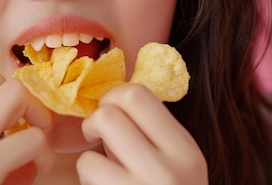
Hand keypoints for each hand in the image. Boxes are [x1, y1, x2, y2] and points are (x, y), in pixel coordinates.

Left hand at [77, 84, 206, 184]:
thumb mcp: (176, 163)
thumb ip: (150, 133)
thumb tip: (109, 98)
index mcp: (185, 151)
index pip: (138, 96)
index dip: (114, 96)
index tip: (109, 109)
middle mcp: (168, 172)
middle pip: (109, 116)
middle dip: (93, 122)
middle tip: (94, 135)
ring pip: (88, 158)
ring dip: (89, 165)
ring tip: (103, 175)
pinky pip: (86, 181)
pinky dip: (87, 183)